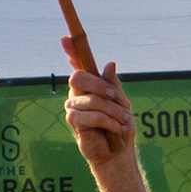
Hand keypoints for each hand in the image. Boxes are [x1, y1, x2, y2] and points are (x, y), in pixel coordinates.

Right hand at [62, 37, 136, 174]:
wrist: (117, 152)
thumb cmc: (119, 126)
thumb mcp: (121, 102)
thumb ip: (113, 84)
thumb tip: (110, 63)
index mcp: (89, 87)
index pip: (77, 66)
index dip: (71, 52)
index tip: (66, 38)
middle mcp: (77, 94)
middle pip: (78, 77)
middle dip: (100, 85)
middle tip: (115, 96)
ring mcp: (73, 108)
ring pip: (91, 100)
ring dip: (113, 111)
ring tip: (124, 122)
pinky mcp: (74, 123)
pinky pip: (93, 116)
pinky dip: (110, 122)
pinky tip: (118, 129)